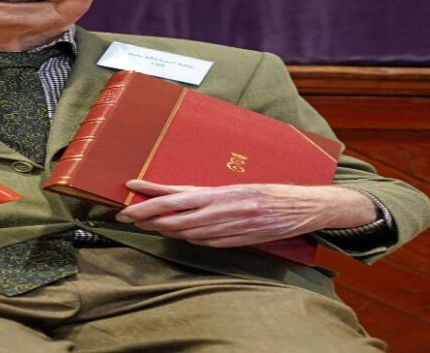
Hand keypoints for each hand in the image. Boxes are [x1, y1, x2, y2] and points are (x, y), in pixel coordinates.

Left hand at [115, 180, 377, 247]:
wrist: (306, 207)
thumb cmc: (270, 192)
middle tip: (124, 215)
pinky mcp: (239, 241)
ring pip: (187, 231)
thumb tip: (174, 195)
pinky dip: (189, 239)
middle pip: (175, 214)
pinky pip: (207, 243)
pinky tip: (176, 236)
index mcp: (221, 191)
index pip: (177, 193)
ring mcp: (230, 227)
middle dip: (147, 215)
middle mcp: (223, 209)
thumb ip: (206, 194)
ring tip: (142, 224)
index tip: (129, 187)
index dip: (151, 194)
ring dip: (163, 229)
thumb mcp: (237, 187)